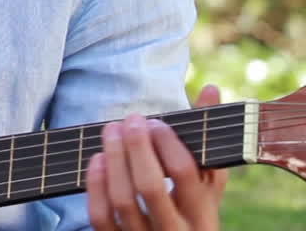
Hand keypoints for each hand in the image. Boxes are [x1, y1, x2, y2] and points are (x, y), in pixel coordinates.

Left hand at [86, 85, 228, 230]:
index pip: (185, 174)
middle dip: (136, 146)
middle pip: (150, 186)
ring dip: (114, 159)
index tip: (155, 123)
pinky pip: (100, 216)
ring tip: (111, 130)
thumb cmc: (191, 209)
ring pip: (122, 200)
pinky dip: (96, 185)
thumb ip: (207, 140)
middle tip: (130, 119)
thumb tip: (210, 88)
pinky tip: (98, 159)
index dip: (167, 143)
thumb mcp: (208, 184)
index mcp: (204, 217)